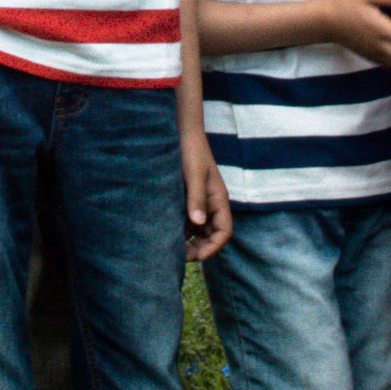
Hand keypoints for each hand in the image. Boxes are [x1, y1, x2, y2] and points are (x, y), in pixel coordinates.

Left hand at [182, 128, 230, 260]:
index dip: (213, 246)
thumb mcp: (193, 174)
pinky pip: (187, 220)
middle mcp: (211, 204)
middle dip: (200, 248)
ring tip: (171, 249)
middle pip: (211, 235)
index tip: (197, 256)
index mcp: (218, 199)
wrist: (181, 132)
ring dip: (189, 242)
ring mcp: (199, 202)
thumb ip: (196, 197)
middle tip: (180, 257)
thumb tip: (197, 222)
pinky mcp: (186, 199)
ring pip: (198, 230)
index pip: (224, 231)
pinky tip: (166, 234)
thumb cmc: (191, 150)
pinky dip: (180, 230)